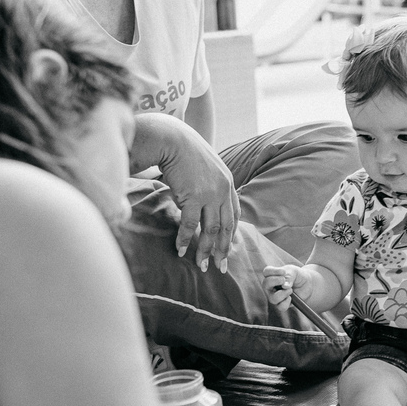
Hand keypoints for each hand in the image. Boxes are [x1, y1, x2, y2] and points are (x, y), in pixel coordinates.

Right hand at [138, 115, 238, 271]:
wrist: (172, 138)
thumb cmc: (183, 151)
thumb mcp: (204, 167)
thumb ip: (207, 184)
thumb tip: (196, 202)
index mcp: (228, 183)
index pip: (234, 213)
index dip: (232, 232)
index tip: (230, 247)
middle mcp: (223, 190)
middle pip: (226, 226)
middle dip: (223, 249)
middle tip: (220, 267)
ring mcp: (210, 194)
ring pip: (211, 229)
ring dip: (206, 250)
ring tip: (202, 265)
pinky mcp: (194, 197)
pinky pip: (190, 224)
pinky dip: (185, 239)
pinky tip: (181, 251)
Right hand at [263, 264, 308, 307]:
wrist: (307, 285)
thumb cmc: (298, 276)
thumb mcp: (295, 272)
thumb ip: (289, 276)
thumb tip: (284, 286)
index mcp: (272, 275)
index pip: (266, 272)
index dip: (273, 271)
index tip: (284, 271)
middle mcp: (270, 286)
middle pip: (265, 284)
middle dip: (275, 281)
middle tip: (283, 280)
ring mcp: (274, 296)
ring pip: (273, 298)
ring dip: (283, 293)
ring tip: (290, 290)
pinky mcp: (280, 304)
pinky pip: (280, 306)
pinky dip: (287, 302)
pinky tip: (291, 297)